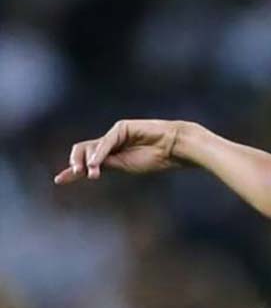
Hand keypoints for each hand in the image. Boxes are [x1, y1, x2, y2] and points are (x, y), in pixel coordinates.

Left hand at [54, 119, 185, 183]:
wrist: (175, 148)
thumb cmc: (157, 159)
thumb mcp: (126, 166)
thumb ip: (107, 164)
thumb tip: (85, 169)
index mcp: (112, 155)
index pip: (86, 160)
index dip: (72, 170)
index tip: (59, 180)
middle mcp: (110, 143)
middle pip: (82, 150)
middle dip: (75, 162)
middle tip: (75, 174)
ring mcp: (115, 134)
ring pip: (91, 146)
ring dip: (87, 161)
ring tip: (91, 173)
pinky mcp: (122, 128)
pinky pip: (106, 142)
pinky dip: (99, 153)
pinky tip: (96, 164)